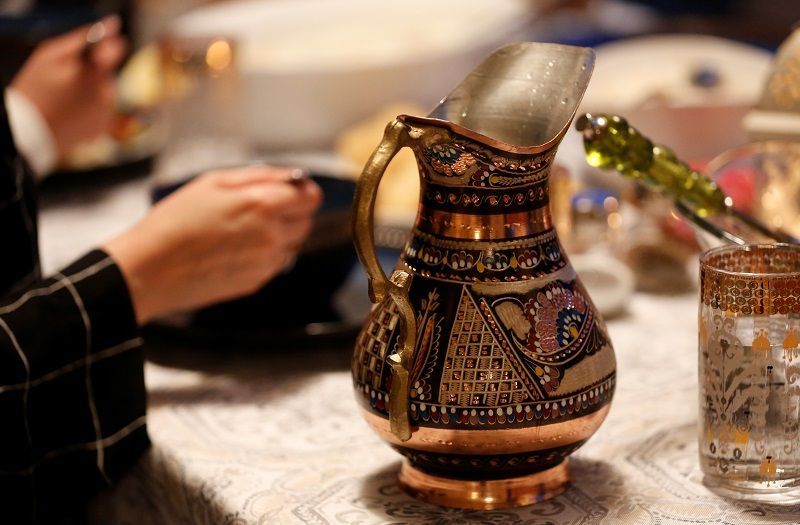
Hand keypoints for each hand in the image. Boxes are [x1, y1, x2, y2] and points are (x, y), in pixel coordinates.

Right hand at [10, 15, 126, 158]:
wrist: (31, 133)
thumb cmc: (35, 89)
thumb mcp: (49, 55)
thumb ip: (82, 38)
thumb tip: (112, 25)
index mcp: (92, 70)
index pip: (115, 49)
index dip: (108, 46)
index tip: (101, 47)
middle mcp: (105, 90)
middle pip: (106, 73)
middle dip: (92, 74)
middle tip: (67, 81)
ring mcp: (106, 110)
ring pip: (105, 92)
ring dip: (91, 91)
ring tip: (66, 99)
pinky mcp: (104, 126)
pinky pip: (103, 110)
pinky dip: (91, 108)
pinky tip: (73, 111)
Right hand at [103, 166, 322, 323]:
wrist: (150, 269)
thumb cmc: (175, 220)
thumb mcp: (213, 182)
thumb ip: (260, 176)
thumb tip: (293, 176)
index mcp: (263, 204)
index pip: (311, 197)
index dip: (300, 191)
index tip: (288, 190)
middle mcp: (272, 235)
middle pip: (306, 221)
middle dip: (290, 212)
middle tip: (256, 209)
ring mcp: (267, 262)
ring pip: (292, 244)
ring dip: (278, 235)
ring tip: (240, 231)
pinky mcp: (257, 281)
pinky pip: (275, 263)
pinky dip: (263, 255)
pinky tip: (233, 250)